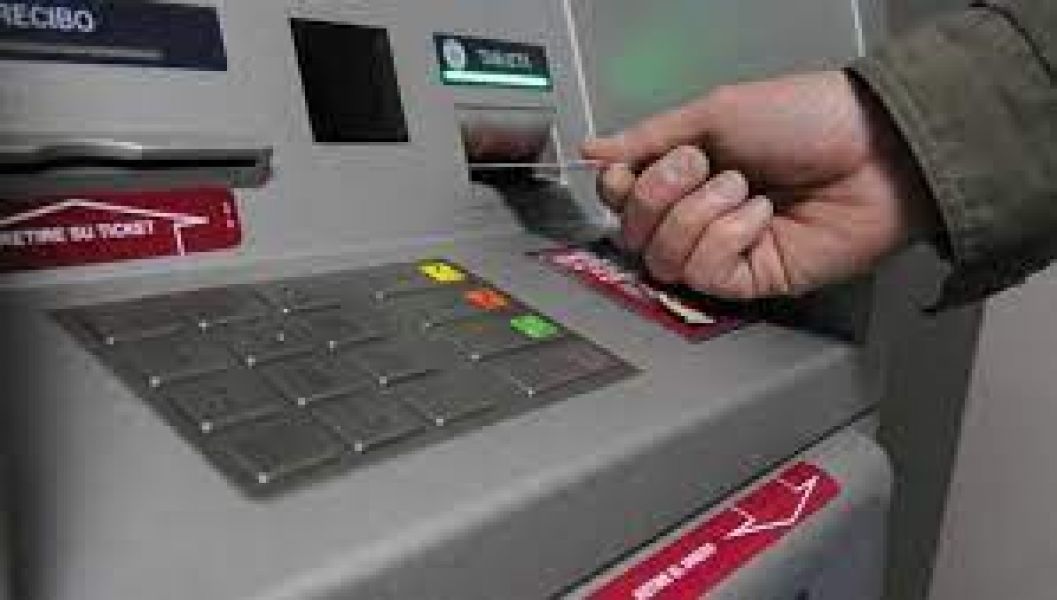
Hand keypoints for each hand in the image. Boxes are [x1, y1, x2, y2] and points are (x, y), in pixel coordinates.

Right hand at [582, 70, 930, 299]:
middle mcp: (698, 213)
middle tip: (699, 165)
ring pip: (663, 259)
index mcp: (686, 172)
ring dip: (699, 215)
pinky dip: (730, 236)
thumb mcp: (715, 111)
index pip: (621, 199)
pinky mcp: (751, 279)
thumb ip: (648, 137)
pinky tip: (762, 215)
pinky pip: (706, 273)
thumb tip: (595, 150)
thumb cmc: (809, 119)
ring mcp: (724, 249)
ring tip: (743, 188)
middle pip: (633, 234)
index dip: (619, 188)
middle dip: (660, 196)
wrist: (875, 147)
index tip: (632, 167)